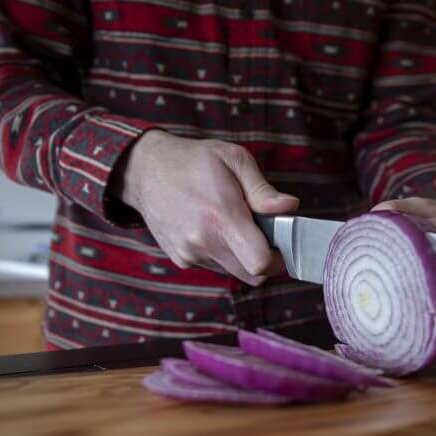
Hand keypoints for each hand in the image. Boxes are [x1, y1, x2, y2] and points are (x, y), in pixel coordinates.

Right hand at [116, 130, 298, 284]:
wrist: (145, 171)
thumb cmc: (194, 161)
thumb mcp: (233, 159)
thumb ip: (262, 189)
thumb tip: (290, 208)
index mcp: (221, 216)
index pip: (260, 263)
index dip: (279, 258)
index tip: (281, 241)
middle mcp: (203, 242)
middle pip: (252, 276)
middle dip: (265, 259)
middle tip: (263, 232)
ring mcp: (190, 254)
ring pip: (235, 272)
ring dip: (243, 255)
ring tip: (233, 224)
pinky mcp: (182, 260)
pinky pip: (216, 266)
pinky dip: (223, 253)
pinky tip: (213, 228)